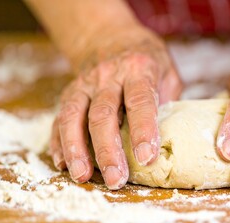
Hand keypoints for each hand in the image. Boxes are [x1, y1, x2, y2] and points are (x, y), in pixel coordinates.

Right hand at [50, 27, 182, 189]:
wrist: (111, 37)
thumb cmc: (147, 61)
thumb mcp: (167, 72)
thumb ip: (167, 102)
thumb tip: (170, 140)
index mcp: (139, 70)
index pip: (140, 102)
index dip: (143, 131)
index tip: (146, 158)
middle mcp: (108, 76)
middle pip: (103, 114)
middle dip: (108, 150)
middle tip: (116, 179)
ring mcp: (85, 84)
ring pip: (74, 116)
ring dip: (76, 149)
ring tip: (82, 176)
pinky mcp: (70, 92)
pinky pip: (59, 118)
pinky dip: (59, 142)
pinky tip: (64, 163)